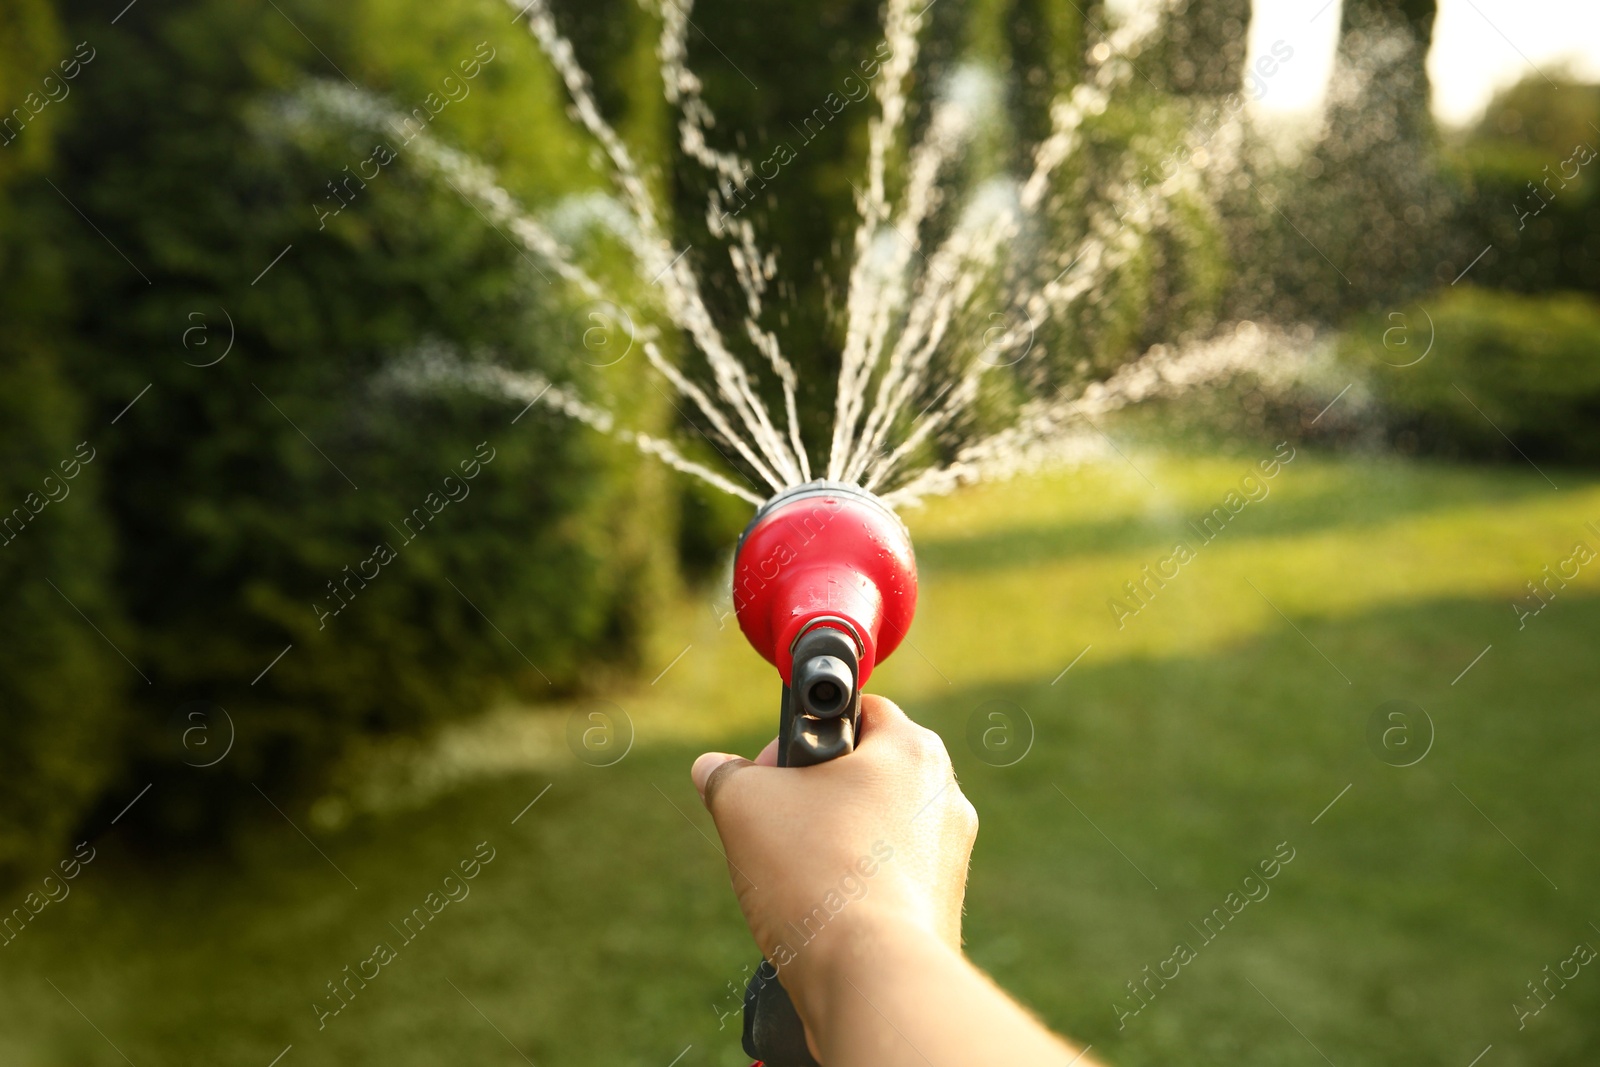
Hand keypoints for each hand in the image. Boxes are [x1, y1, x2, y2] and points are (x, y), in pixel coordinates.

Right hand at [690, 695, 978, 1024]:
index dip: (800, 735)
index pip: (857, 712)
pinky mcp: (942, 907)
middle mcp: (944, 796)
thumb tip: (712, 769)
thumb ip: (726, 775)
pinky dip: (851, 887)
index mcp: (913, 749)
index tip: (768, 772)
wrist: (870, 978)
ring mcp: (949, 856)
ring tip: (791, 875)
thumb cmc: (818, 874)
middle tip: (772, 824)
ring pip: (873, 830)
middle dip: (811, 796)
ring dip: (829, 843)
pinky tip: (818, 910)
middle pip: (863, 774)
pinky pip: (885, 879)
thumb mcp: (745, 805)